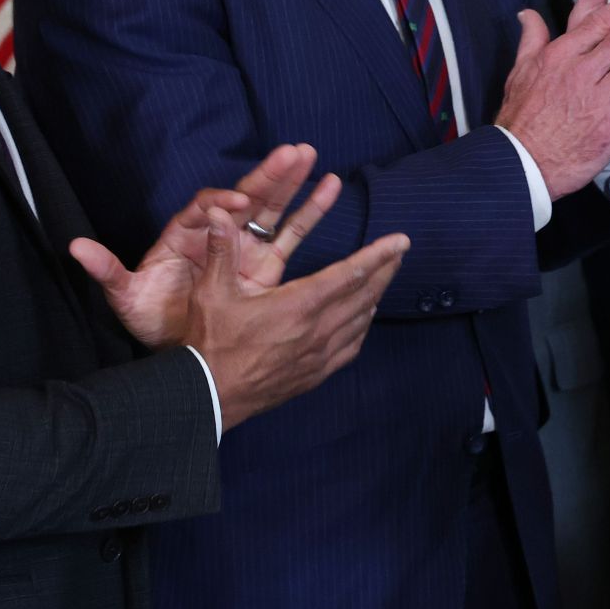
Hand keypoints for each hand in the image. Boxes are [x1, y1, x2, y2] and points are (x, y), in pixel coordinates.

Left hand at [70, 144, 337, 348]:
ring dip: (291, 182)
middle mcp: (216, 234)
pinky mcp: (265, 263)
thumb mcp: (127, 298)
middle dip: (268, 176)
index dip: (222, 204)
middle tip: (293, 154)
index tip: (238, 205)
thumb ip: (108, 272)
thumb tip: (76, 248)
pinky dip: (308, 210)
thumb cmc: (154, 320)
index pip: (204, 209)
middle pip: (244, 197)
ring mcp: (243, 246)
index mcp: (184, 236)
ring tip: (310, 156)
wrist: (180, 347)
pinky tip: (328, 187)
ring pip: (270, 208)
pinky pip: (290, 233)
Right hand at [182, 215, 409, 430]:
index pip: (350, 274)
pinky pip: (351, 346)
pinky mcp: (317, 374)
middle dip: (384, 270)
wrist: (209, 397)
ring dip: (375, 296)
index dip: (378, 255)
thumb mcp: (210, 293)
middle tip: (398, 253)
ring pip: (361, 320)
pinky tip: (363, 317)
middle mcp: (318, 330)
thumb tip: (220, 211)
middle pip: (364, 295)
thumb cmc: (209, 344)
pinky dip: (362, 326)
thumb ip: (221, 250)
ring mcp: (320, 355)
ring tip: (384, 278)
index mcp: (298, 305)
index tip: (400, 241)